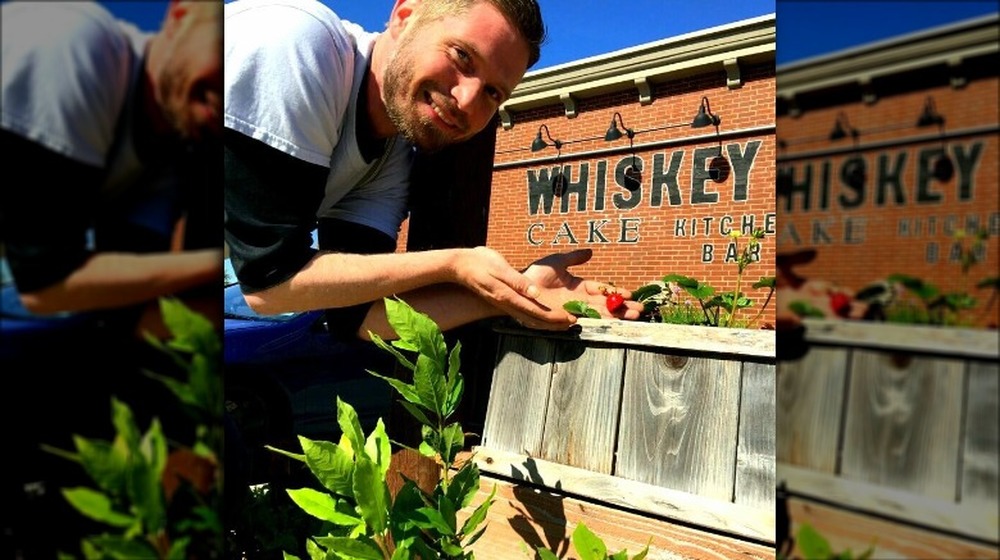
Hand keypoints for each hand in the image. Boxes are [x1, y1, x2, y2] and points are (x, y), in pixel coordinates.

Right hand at [450, 246, 576, 329]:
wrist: (461, 266)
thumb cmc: (480, 263)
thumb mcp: (499, 268)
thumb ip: (518, 281)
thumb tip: (535, 293)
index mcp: (507, 296)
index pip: (535, 311)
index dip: (553, 317)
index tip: (569, 319)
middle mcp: (506, 304)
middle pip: (534, 319)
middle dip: (554, 323)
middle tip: (573, 323)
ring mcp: (503, 304)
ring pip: (529, 318)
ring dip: (546, 322)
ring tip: (563, 323)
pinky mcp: (502, 301)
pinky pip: (522, 314)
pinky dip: (535, 317)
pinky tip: (542, 317)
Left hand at [523, 249, 643, 321]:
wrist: (518, 287)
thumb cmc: (536, 274)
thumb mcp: (557, 262)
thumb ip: (574, 258)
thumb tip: (590, 252)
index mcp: (579, 287)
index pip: (602, 291)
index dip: (616, 292)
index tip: (631, 294)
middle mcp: (578, 300)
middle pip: (605, 305)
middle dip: (622, 308)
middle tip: (639, 310)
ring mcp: (572, 309)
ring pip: (598, 314)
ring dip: (615, 316)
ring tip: (631, 317)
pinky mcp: (563, 317)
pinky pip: (583, 320)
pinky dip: (595, 321)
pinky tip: (609, 322)